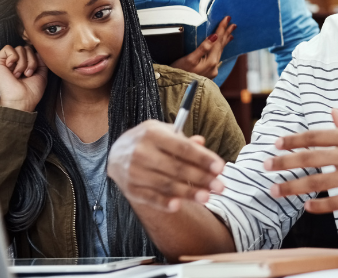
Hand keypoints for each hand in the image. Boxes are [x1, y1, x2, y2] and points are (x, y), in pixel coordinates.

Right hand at [0, 44, 47, 111]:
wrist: (22, 100)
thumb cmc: (31, 91)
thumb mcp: (42, 73)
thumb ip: (41, 60)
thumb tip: (38, 51)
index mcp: (22, 65)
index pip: (31, 51)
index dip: (36, 59)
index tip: (34, 72)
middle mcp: (13, 62)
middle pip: (26, 48)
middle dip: (31, 60)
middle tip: (28, 74)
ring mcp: (5, 62)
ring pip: (19, 48)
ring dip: (24, 62)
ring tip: (20, 74)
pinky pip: (8, 48)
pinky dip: (14, 57)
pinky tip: (12, 69)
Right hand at [107, 120, 226, 211]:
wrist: (116, 153)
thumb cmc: (148, 141)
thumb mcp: (163, 132)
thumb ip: (183, 140)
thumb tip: (202, 143)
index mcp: (152, 133)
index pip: (182, 148)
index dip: (203, 159)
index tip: (221, 168)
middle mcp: (141, 151)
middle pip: (177, 168)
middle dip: (201, 178)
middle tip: (220, 187)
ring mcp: (133, 171)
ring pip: (166, 185)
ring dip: (189, 193)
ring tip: (207, 198)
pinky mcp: (129, 188)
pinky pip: (149, 197)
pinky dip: (163, 202)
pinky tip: (178, 206)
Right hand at [172, 17, 234, 78]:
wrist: (178, 90)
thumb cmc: (179, 72)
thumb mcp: (189, 59)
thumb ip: (203, 47)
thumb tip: (215, 36)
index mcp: (211, 60)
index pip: (218, 40)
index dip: (222, 28)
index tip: (227, 18)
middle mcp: (214, 66)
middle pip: (221, 46)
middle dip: (226, 34)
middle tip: (233, 24)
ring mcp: (212, 70)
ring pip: (220, 52)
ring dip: (224, 42)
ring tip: (230, 34)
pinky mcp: (209, 73)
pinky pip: (216, 57)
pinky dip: (219, 50)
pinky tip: (220, 48)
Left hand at [263, 109, 337, 212]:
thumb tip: (333, 114)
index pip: (314, 136)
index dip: (292, 140)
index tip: (275, 144)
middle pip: (308, 158)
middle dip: (282, 163)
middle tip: (264, 167)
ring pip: (316, 182)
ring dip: (291, 187)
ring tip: (275, 190)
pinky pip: (336, 202)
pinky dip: (319, 205)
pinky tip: (306, 207)